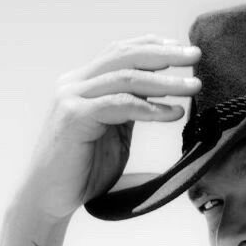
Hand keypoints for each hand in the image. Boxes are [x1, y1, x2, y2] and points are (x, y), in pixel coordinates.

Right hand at [18, 35, 200, 220]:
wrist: (49, 198)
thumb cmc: (83, 172)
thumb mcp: (115, 135)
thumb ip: (132, 114)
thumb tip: (168, 105)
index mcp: (84, 83)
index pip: (120, 53)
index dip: (152, 46)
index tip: (182, 49)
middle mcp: (75, 83)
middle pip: (125, 57)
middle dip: (165, 55)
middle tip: (196, 56)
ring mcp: (72, 97)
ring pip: (126, 78)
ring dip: (165, 82)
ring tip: (193, 87)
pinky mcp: (74, 117)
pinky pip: (119, 105)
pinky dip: (150, 108)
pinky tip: (173, 113)